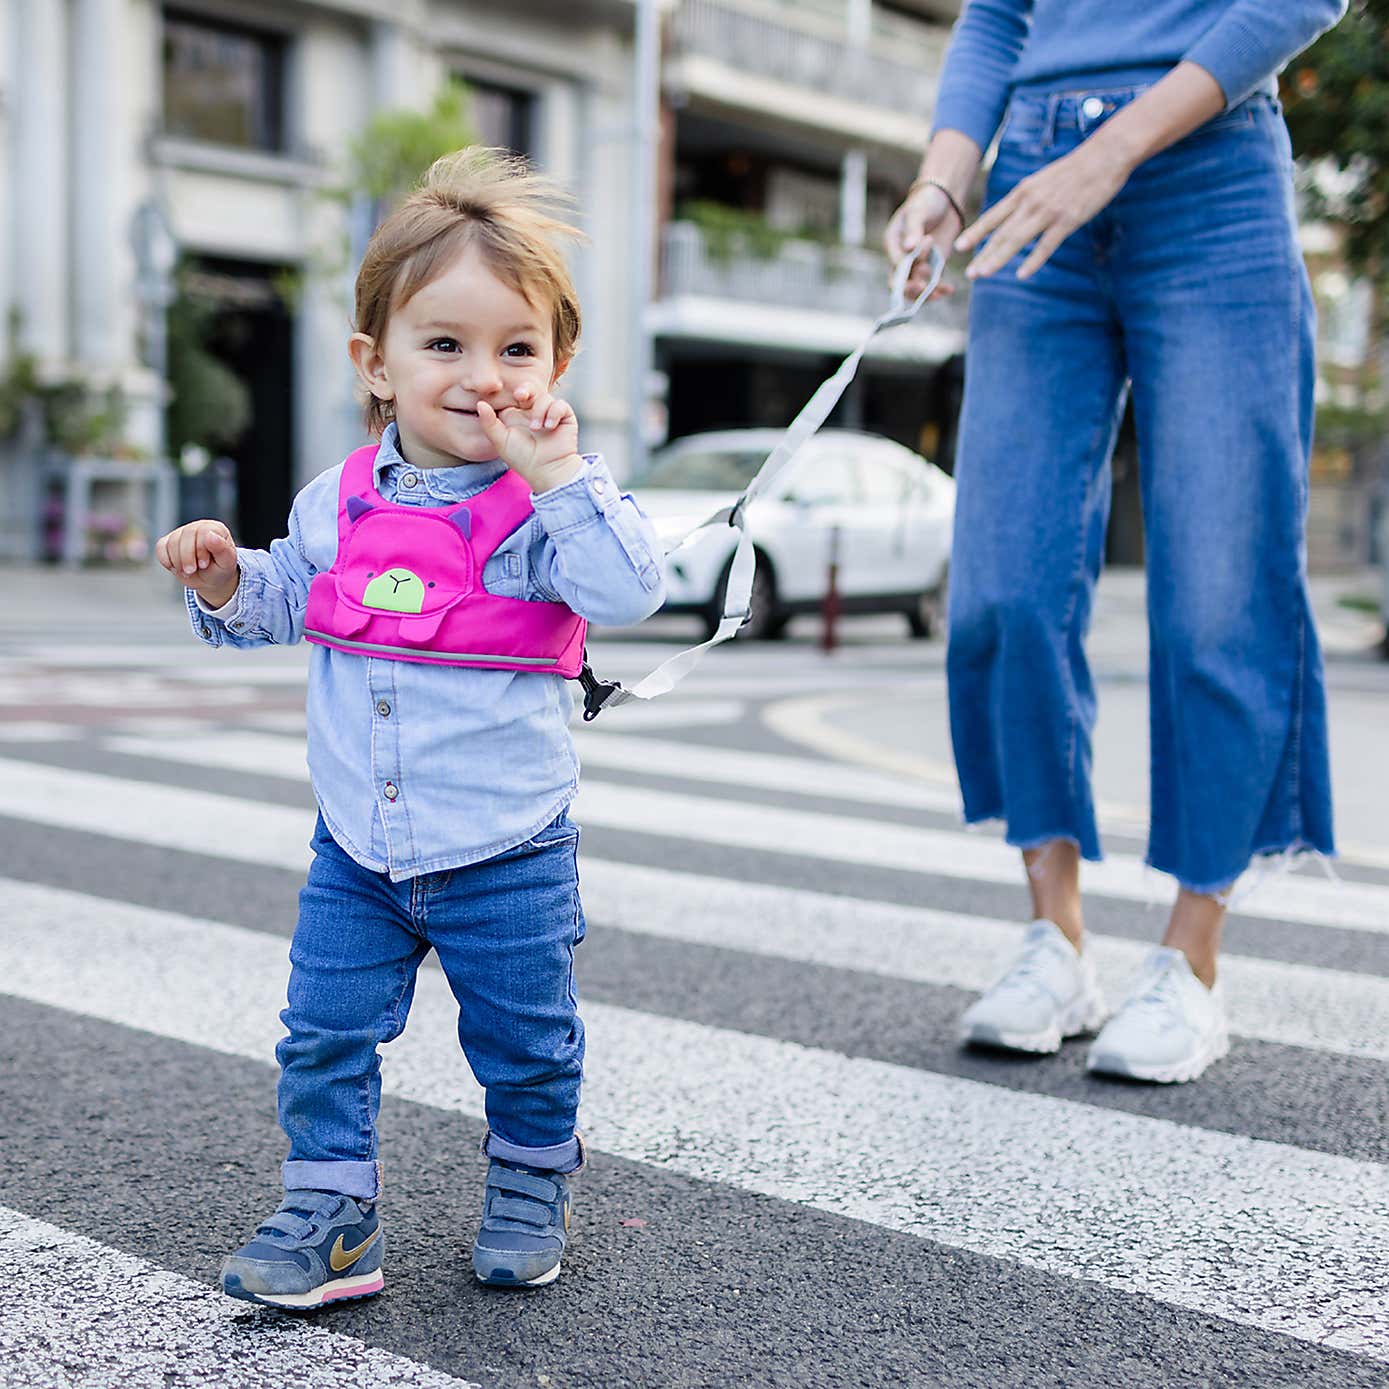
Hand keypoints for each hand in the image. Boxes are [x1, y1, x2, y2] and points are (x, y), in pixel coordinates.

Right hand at [156, 519, 239, 607]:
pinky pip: (161, 547)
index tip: (204, 564)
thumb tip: (211, 535)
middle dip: (186, 557)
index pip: (202, 531)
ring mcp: (181, 533)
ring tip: (188, 571)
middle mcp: (197, 527)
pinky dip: (166, 560)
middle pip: (185, 535)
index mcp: (214, 528)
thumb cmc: (220, 569)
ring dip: (177, 561)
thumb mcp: (226, 562)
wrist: (210, 580)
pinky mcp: (169, 542)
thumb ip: (222, 549)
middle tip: (191, 571)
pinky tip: (177, 568)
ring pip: (172, 542)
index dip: (200, 549)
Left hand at [476, 384, 582, 491]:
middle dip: (526, 389)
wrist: (546, 470)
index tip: (507, 395)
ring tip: (537, 428)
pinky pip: (560, 404)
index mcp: (517, 415)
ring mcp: (549, 414)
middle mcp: (533, 412)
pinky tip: (550, 426)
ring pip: (545, 397)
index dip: (510, 392)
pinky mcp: (564, 418)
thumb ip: (489, 422)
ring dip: (540, 410)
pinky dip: (554, 412)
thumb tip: (480, 403)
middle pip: (530, 389)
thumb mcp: (500, 440)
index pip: (513, 395)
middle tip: (521, 395)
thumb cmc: (522, 459)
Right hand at [884, 182, 961, 298]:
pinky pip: (933, 285)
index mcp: (892, 244)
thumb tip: (908, 248)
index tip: (926, 243)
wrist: (944, 200)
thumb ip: (913, 229)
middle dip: (911, 288)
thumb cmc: (926, 201)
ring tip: (940, 291)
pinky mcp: (933, 267)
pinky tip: (949, 289)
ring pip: (916, 289)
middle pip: (900, 283)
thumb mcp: (919, 211)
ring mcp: (917, 265)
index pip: (894, 264)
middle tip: (924, 285)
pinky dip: (940, 289)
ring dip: (926, 293)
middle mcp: (901, 258)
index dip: (907, 264)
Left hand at [956, 139, 1132, 280]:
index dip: (976, 233)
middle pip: (1002, 233)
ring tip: (984, 274)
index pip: (993, 216)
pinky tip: (1022, 274)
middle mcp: (1031, 202)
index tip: (959, 247)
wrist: (1104, 155)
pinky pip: (1047, 244)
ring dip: (999, 258)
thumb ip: (1025, 199)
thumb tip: (1011, 216)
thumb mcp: (1041, 180)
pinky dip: (1033, 260)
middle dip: (983, 254)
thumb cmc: (1073, 169)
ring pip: (1018, 239)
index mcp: (1023, 192)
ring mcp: (1049, 211)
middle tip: (969, 273)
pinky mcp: (1068, 220)